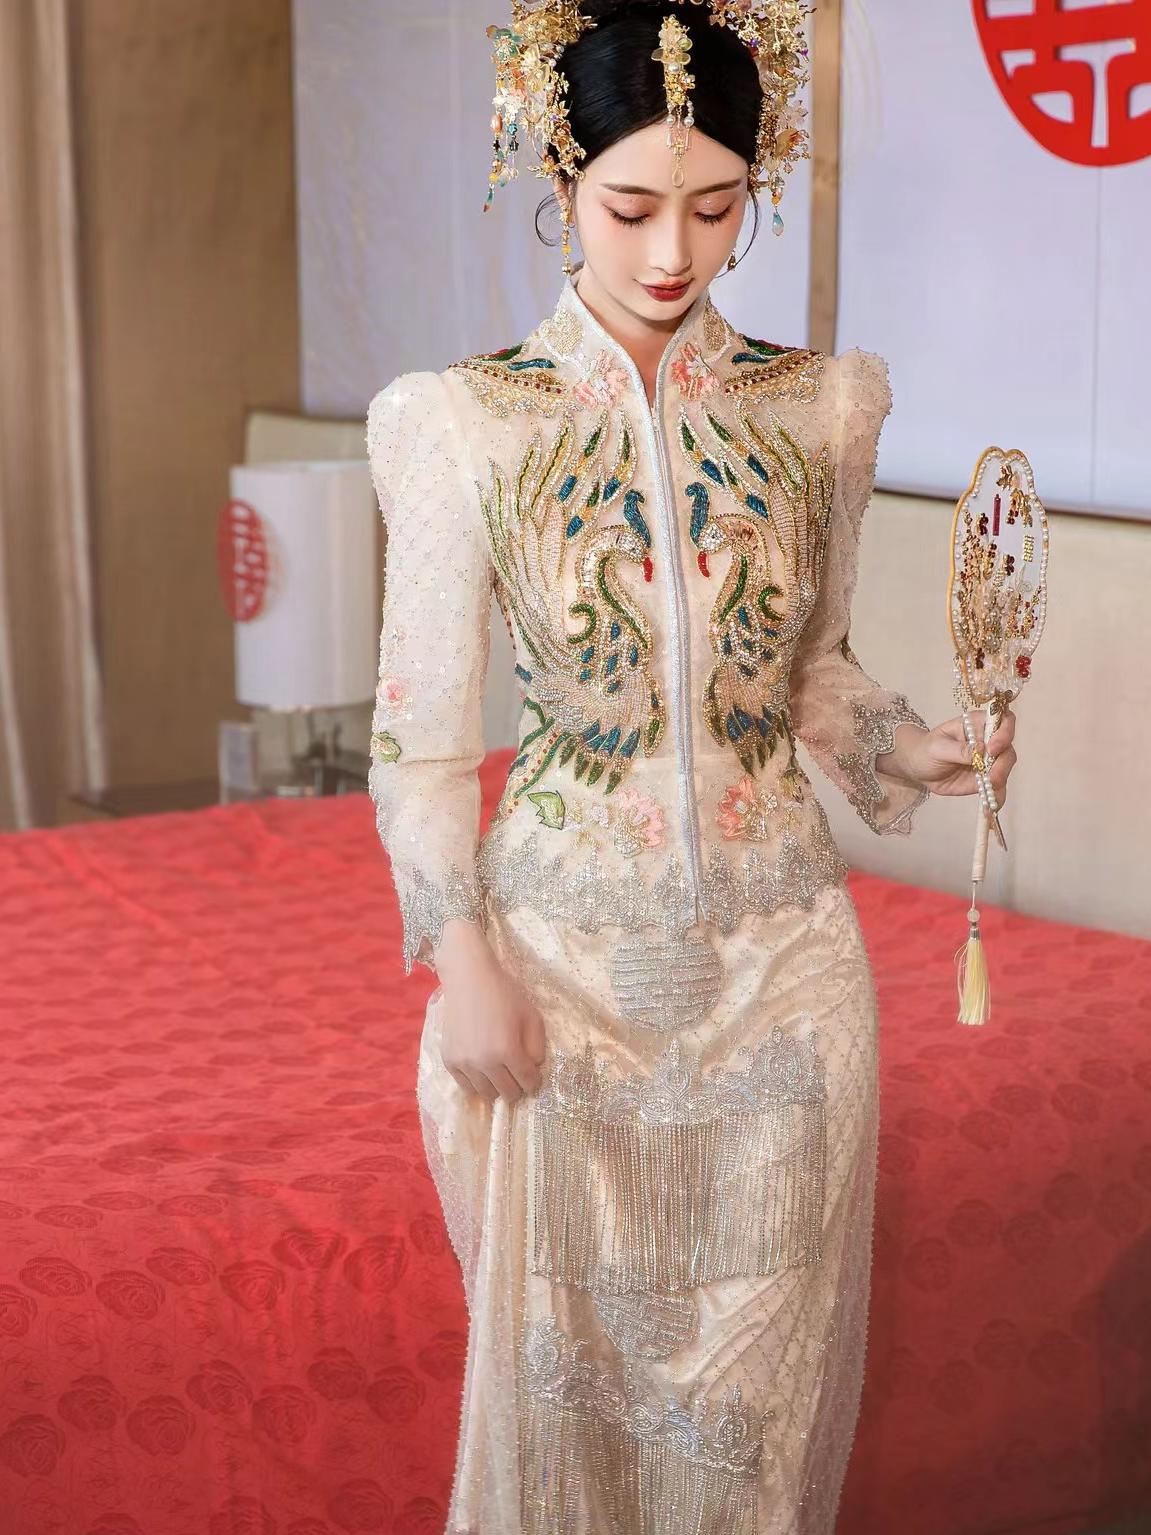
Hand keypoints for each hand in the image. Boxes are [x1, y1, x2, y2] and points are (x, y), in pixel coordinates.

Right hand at [432, 921, 545, 1105]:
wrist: (469, 979)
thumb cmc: (504, 994)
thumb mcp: (532, 1016)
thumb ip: (537, 1047)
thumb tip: (533, 1068)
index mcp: (508, 1050)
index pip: (527, 1082)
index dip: (534, 1081)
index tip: (533, 1076)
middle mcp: (484, 1062)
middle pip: (507, 1093)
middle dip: (517, 1087)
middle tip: (517, 1075)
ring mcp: (464, 1063)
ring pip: (486, 1094)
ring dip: (496, 1088)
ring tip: (499, 1074)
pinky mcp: (449, 1060)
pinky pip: (465, 1087)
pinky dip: (477, 1084)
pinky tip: (482, 1071)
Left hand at [904, 707, 1018, 805]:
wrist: (919, 767)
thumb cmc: (927, 749)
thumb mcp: (938, 747)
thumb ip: (958, 749)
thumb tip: (980, 750)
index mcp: (978, 725)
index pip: (1003, 721)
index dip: (1004, 733)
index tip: (992, 748)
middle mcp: (988, 741)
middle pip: (1007, 749)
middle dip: (1002, 764)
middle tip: (991, 776)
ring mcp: (988, 762)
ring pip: (1005, 769)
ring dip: (1000, 781)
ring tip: (989, 790)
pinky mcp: (985, 779)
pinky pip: (996, 789)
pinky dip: (995, 799)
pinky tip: (990, 808)